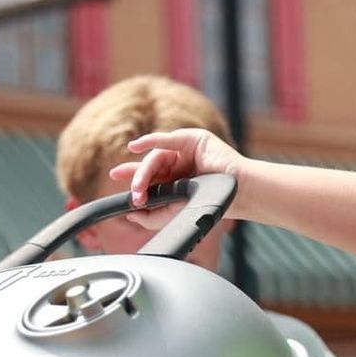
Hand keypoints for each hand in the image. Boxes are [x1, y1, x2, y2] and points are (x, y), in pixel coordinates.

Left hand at [107, 128, 246, 227]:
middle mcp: (181, 164)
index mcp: (178, 180)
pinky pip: (168, 139)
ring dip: (144, 171)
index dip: (135, 180)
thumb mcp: (177, 213)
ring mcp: (187, 150)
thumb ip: (152, 217)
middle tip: (134, 193)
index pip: (152, 178)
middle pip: (151, 167)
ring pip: (157, 157)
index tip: (118, 185)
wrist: (236, 195)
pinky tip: (136, 146)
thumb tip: (130, 214)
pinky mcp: (194, 139)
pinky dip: (151, 140)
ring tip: (140, 187)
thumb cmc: (214, 203)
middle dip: (138, 178)